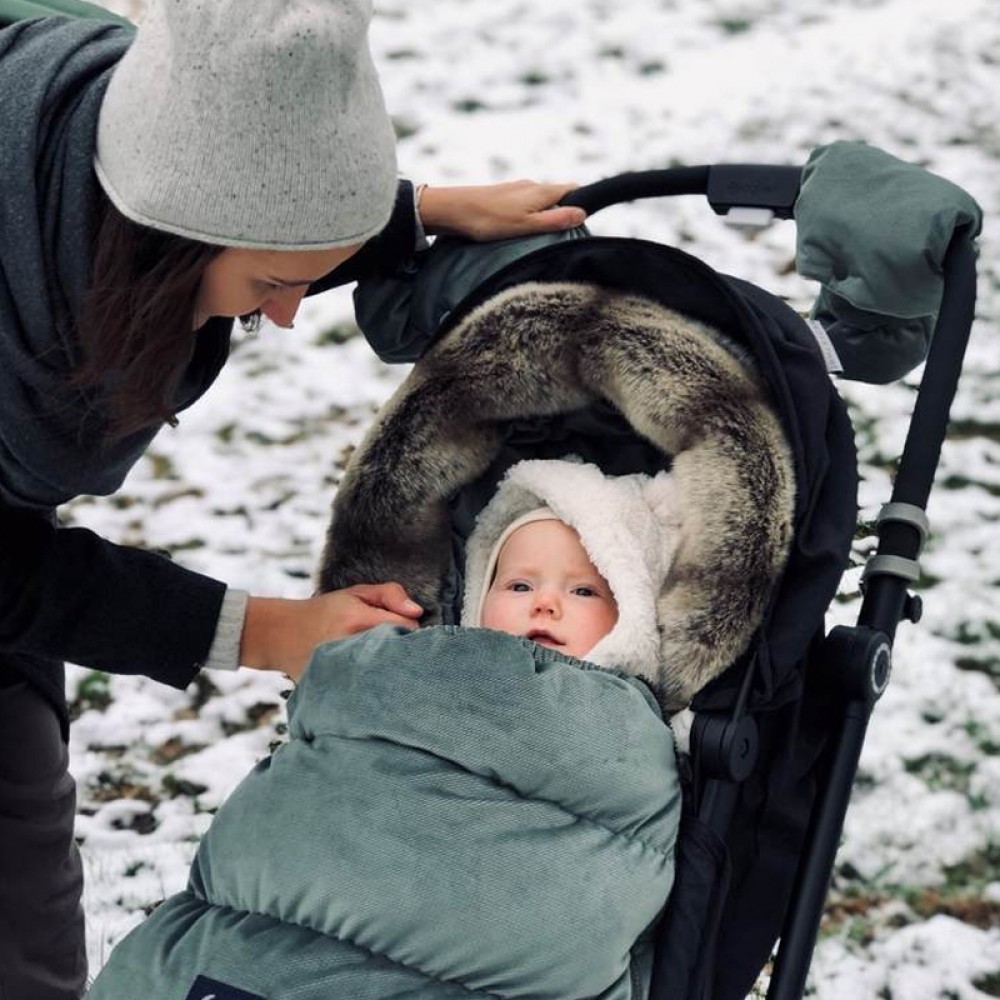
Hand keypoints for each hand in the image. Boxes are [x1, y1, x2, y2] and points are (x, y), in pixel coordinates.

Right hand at [239, 583, 422, 679]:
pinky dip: (374, 688)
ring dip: (390, 671)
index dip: (410, 630)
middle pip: (401, 656)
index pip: (408, 630)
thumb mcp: (356, 593)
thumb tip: (418, 612)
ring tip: (381, 665)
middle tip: (392, 650)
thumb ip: (390, 594)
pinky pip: (368, 694)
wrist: (280, 635)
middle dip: (403, 653)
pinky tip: (369, 682)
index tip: (401, 632)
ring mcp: (342, 672)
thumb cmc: (326, 612)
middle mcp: (350, 647)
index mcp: (358, 620)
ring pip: (387, 676)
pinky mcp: (335, 692)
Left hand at [418, 179, 586, 240]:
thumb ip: (556, 220)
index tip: (582, 223)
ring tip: (536, 238)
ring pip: (540, 202)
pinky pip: (524, 206)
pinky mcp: (502, 197)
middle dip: (562, 213)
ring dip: (543, 217)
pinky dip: (527, 217)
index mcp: (542, 191)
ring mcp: (516, 190)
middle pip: (557, 197)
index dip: (581, 204)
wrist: (452, 210)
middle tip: (559, 238)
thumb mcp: (527, 225)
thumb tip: (582, 213)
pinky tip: (517, 231)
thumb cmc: (489, 220)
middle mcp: (531, 186)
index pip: (573, 190)